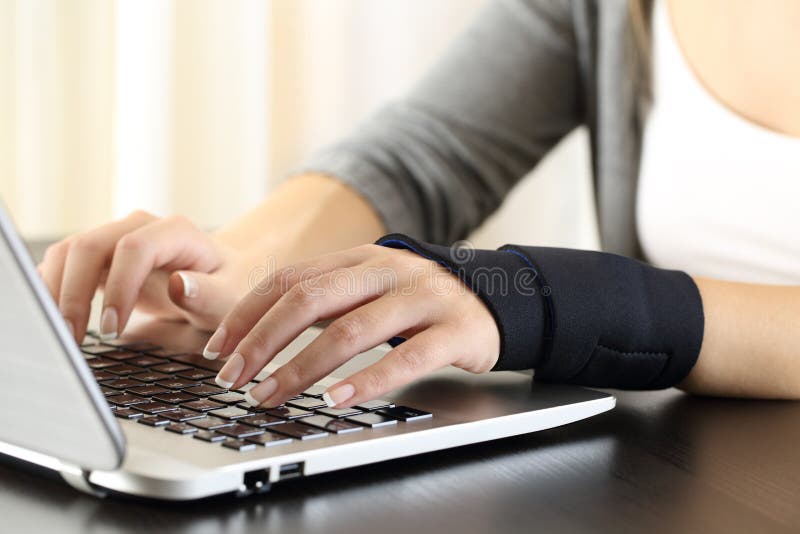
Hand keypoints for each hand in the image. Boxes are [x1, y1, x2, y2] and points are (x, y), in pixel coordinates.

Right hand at [37, 210, 252, 341]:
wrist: (220, 281)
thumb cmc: (227, 291)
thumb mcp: (229, 299)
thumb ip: (208, 295)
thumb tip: (179, 285)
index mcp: (176, 231)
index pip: (134, 248)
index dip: (118, 287)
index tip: (112, 329)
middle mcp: (140, 226)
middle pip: (89, 246)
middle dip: (75, 294)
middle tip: (73, 339)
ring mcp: (115, 237)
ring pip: (67, 253)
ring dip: (55, 293)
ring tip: (60, 336)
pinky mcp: (99, 256)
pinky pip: (63, 265)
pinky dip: (51, 291)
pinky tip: (52, 321)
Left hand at [208, 244, 500, 408]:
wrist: (493, 299)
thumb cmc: (417, 302)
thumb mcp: (368, 289)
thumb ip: (322, 302)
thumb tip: (254, 332)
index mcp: (359, 259)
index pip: (289, 279)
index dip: (247, 314)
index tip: (219, 350)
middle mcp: (387, 271)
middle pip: (310, 299)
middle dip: (262, 341)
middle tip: (234, 378)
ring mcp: (422, 298)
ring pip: (351, 330)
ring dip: (302, 367)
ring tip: (271, 395)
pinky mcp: (453, 330)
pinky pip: (406, 358)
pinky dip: (366, 381)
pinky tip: (336, 400)